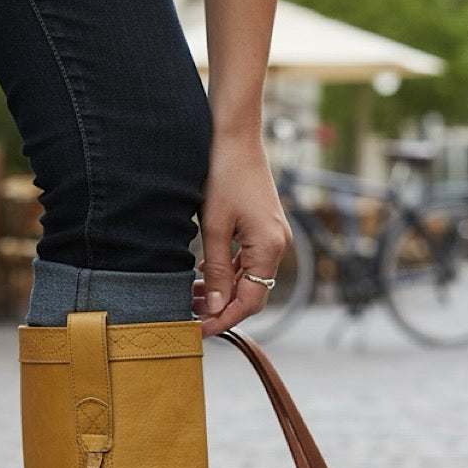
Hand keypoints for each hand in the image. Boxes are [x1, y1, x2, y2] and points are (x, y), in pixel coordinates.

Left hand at [194, 134, 290, 335]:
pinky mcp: (263, 229)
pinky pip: (247, 262)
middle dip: (222, 308)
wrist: (234, 136)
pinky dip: (227, 273)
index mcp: (270, 247)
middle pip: (252, 294)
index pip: (250, 301)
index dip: (224, 320)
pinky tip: (204, 274)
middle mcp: (277, 244)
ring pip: (248, 279)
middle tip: (190, 317)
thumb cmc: (224, 175)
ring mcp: (272, 236)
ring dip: (222, 291)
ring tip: (191, 297)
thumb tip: (217, 308)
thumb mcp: (215, 228)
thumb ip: (218, 271)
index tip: (199, 331)